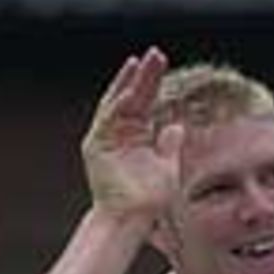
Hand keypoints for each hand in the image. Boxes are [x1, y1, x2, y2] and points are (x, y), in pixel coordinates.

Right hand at [82, 49, 183, 224]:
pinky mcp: (96, 146)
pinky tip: (132, 92)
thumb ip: (170, 146)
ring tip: (140, 63)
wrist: (131, 219)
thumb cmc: (149, 201)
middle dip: (144, 76)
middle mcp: (121, 133)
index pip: (146, 102)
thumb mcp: (167, 168)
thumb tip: (177, 126)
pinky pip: (108, 121)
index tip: (162, 63)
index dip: (153, 82)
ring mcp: (107, 138)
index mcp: (138, 136)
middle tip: (156, 53)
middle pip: (133, 97)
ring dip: (129, 83)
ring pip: (119, 103)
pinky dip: (118, 106)